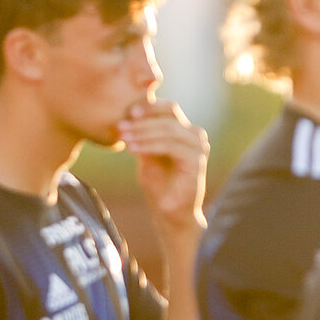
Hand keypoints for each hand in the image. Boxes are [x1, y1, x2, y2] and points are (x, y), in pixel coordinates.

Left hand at [118, 99, 207, 231]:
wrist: (170, 212)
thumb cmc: (159, 185)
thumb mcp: (146, 156)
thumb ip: (142, 137)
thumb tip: (126, 119)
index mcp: (184, 131)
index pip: (168, 109)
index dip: (149, 107)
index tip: (127, 112)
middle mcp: (194, 135)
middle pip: (169, 115)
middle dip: (142, 120)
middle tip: (120, 126)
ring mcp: (198, 146)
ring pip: (169, 129)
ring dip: (143, 132)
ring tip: (123, 138)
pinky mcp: (197, 160)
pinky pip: (171, 145)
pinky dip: (149, 145)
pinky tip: (132, 149)